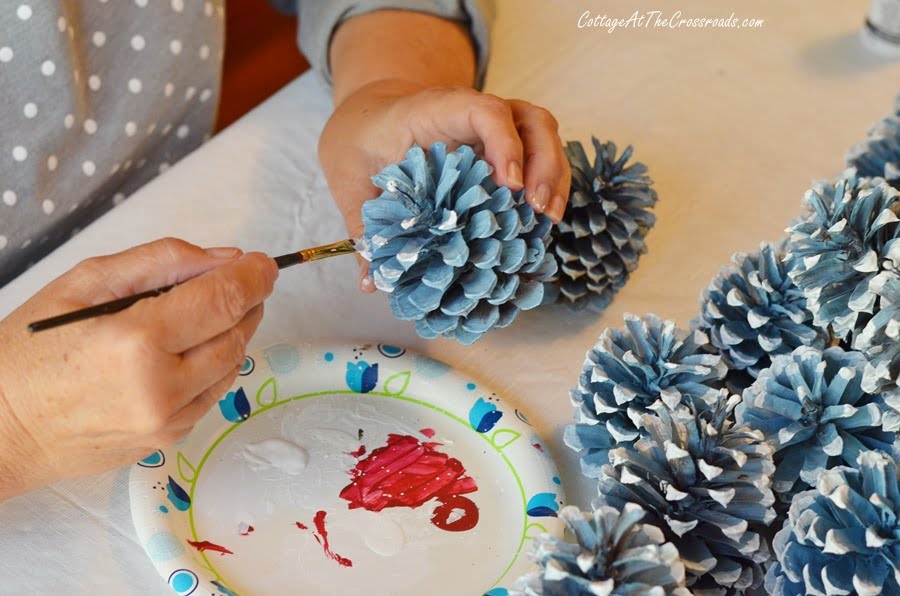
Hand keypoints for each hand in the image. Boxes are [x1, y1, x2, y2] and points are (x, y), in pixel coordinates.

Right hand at [0, 238, 277, 499]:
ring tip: (214, 311)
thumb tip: (225, 258)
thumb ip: (161, 262)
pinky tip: (191, 350)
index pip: (222, 301)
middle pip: (237, 334)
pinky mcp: (167, 441)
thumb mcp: (85, 283)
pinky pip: (212, 395)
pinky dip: (214, 366)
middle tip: (242, 281)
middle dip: (247, 302)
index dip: (253, 277)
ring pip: (232, 367)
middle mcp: (159, 387)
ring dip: (235, 333)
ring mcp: (166, 422)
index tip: (264, 264)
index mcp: (135, 340)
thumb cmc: (29, 350)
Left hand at [318, 81, 570, 291]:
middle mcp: (472, 113)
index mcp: (433, 112)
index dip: (504, 143)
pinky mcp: (502, 147)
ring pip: (543, 133)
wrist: (369, 117)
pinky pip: (538, 156)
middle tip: (538, 210)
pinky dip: (548, 184)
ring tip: (549, 219)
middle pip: (529, 119)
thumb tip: (372, 282)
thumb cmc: (361, 141)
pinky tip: (543, 222)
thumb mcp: (350, 179)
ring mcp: (493, 128)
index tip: (509, 184)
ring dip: (554, 175)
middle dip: (544, 163)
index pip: (483, 110)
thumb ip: (363, 226)